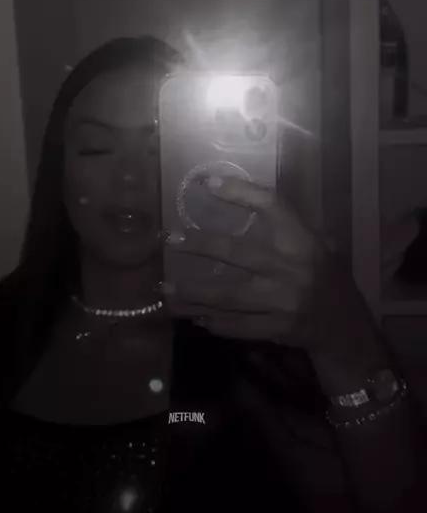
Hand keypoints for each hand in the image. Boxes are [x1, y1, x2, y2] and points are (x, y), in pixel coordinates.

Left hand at [166, 175, 375, 357]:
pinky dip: (213, 322)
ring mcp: (283, 302)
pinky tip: (193, 317)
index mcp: (304, 242)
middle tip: (172, 239)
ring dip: (194, 293)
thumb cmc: (327, 279)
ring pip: (229, 296)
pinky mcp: (276, 329)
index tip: (207, 183)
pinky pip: (236, 326)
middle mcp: (293, 269)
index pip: (272, 206)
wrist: (345, 328)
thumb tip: (245, 198)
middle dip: (202, 245)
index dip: (240, 192)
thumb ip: (290, 228)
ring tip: (166, 289)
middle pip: (238, 253)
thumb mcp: (320, 247)